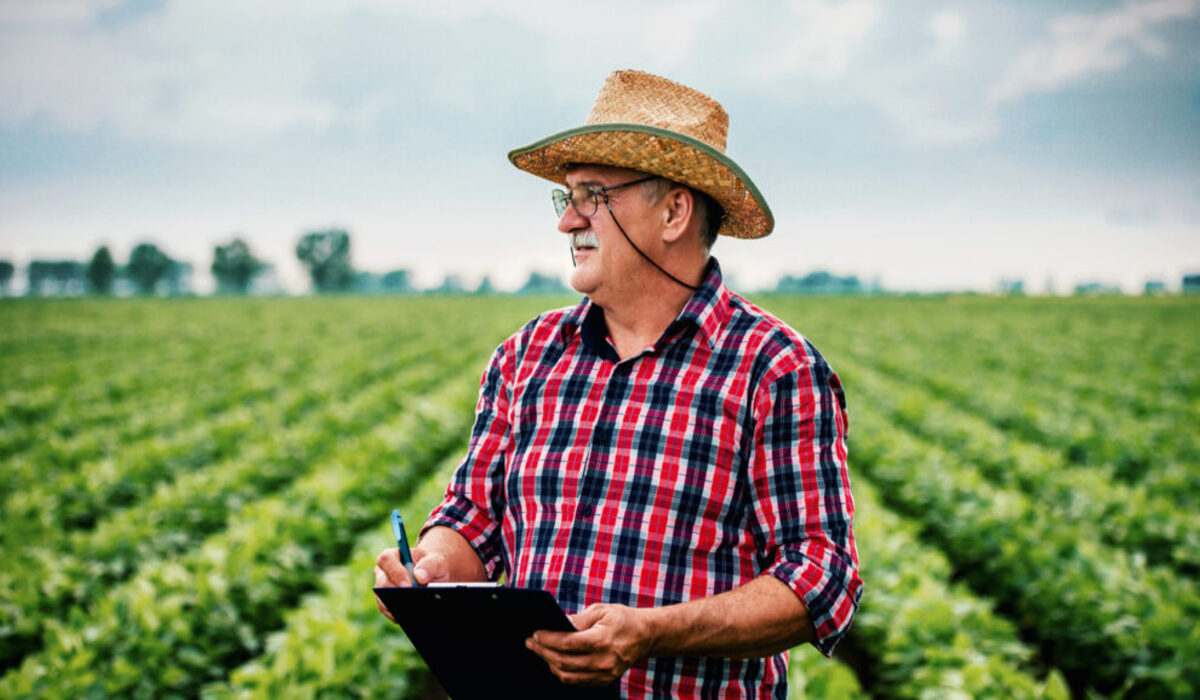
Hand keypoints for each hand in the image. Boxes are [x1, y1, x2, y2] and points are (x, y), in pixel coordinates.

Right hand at [372, 547, 450, 622]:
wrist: (433, 577)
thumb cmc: (432, 566)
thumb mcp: (437, 562)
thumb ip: (430, 565)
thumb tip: (419, 577)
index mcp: (393, 556)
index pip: (386, 559)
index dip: (395, 572)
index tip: (408, 585)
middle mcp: (383, 572)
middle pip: (382, 583)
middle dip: (396, 593)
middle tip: (411, 602)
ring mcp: (383, 589)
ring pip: (382, 600)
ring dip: (397, 606)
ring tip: (413, 612)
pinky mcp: (385, 603)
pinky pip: (388, 611)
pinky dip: (399, 615)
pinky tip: (411, 618)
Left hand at [525, 604, 654, 685]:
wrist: (646, 636)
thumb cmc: (623, 619)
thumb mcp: (601, 611)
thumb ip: (578, 619)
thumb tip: (557, 625)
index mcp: (601, 640)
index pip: (567, 643)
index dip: (547, 640)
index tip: (535, 634)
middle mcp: (602, 661)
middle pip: (563, 662)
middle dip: (543, 652)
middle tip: (531, 643)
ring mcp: (604, 674)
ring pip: (567, 676)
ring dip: (550, 664)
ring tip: (540, 651)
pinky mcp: (604, 680)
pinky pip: (577, 681)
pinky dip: (562, 672)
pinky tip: (555, 660)